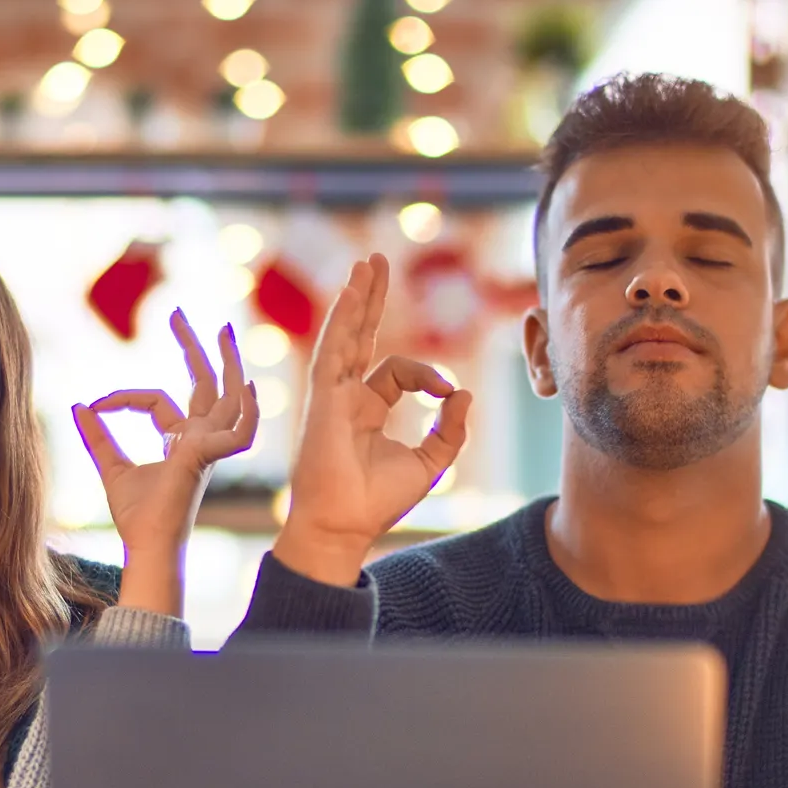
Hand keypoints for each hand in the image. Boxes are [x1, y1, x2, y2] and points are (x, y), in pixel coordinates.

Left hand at [73, 309, 258, 614]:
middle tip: (178, 314)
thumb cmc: (136, 517)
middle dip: (195, 348)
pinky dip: (248, 412)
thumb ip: (98, 437)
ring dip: (228, 362)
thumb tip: (78, 406)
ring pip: (227, 396)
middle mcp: (200, 439)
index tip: (96, 405)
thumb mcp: (111, 468)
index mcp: (181, 441)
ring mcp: (210, 447)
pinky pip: (239, 432)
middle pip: (206, 384)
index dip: (123, 398)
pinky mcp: (209, 456)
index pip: (156, 401)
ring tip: (222, 329)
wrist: (144, 544)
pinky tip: (248, 386)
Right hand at [272, 254, 471, 585]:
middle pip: (360, 336)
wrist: (345, 525)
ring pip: (345, 336)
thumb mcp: (430, 464)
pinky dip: (342, 320)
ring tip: (366, 264)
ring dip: (356, 299)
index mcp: (368, 410)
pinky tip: (351, 291)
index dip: (429, 375)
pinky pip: (334, 349)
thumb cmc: (378, 502)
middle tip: (376, 262)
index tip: (447, 392)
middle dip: (371, 300)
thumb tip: (464, 392)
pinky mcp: (323, 398)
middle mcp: (347, 397)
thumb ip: (450, 429)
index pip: (399, 371)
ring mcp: (332, 395)